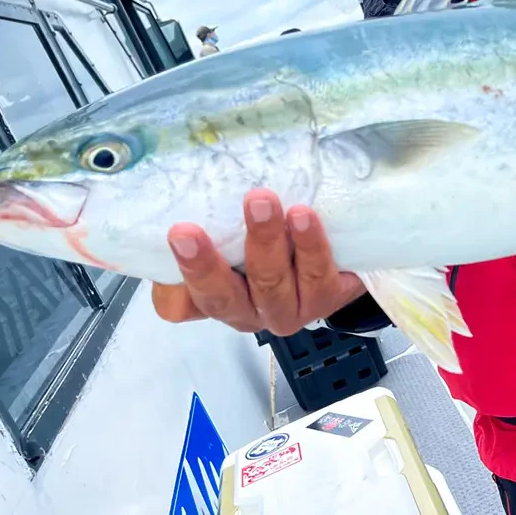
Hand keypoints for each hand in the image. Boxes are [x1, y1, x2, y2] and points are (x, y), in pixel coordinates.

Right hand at [152, 189, 365, 335]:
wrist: (339, 252)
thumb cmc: (271, 241)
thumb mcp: (228, 237)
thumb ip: (202, 230)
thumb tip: (175, 212)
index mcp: (218, 301)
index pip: (180, 304)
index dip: (178, 274)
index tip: (177, 234)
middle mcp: (250, 313)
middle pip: (225, 298)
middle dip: (208, 264)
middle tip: (191, 230)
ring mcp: (290, 310)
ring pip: (272, 284)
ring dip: (264, 242)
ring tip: (262, 202)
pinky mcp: (328, 297)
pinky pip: (317, 275)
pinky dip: (310, 245)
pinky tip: (304, 216)